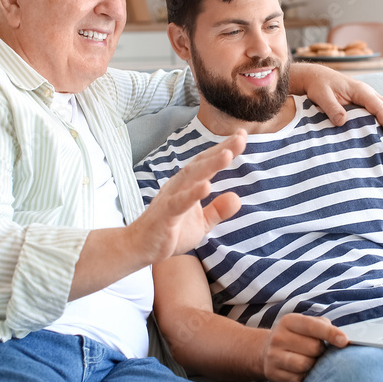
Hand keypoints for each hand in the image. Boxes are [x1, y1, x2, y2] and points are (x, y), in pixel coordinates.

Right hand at [131, 131, 245, 262]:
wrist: (140, 247)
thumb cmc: (170, 231)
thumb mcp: (201, 223)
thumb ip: (218, 210)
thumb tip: (237, 197)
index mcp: (188, 184)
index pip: (208, 163)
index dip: (224, 148)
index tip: (242, 134)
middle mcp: (179, 185)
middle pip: (202, 163)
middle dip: (221, 149)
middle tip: (241, 136)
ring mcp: (171, 198)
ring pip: (191, 177)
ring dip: (209, 165)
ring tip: (228, 154)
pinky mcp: (165, 214)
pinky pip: (179, 202)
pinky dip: (192, 194)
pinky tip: (206, 186)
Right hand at [261, 313, 347, 381]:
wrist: (266, 350)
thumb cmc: (296, 336)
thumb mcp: (307, 324)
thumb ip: (324, 326)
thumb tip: (342, 339)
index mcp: (288, 321)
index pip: (312, 326)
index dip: (331, 333)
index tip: (344, 341)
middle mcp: (278, 337)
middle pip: (313, 347)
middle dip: (320, 351)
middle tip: (317, 351)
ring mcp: (273, 356)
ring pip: (304, 365)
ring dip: (313, 365)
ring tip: (310, 361)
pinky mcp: (272, 373)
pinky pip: (297, 379)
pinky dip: (304, 377)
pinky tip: (301, 371)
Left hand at [292, 62, 382, 141]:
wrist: (317, 77)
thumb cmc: (319, 85)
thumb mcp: (321, 96)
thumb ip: (332, 108)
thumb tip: (343, 122)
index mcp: (361, 90)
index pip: (379, 107)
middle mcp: (368, 93)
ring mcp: (368, 97)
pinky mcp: (364, 102)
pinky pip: (380, 111)